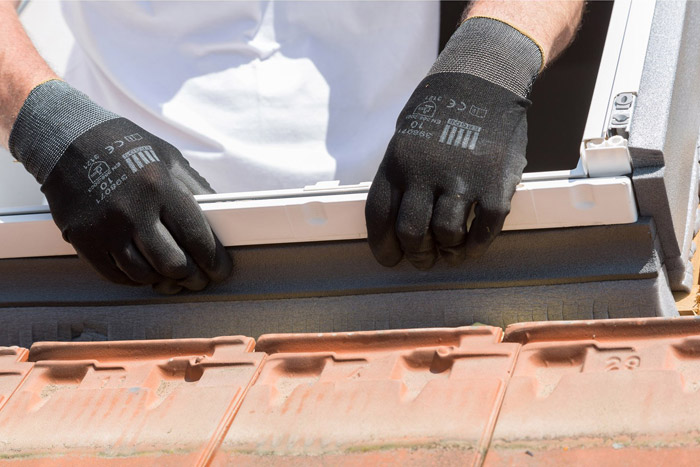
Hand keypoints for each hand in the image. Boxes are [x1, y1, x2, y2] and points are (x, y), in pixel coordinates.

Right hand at [10, 81, 231, 292]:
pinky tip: (143, 268)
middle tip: (197, 278)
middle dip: (192, 277)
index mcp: (160, 187)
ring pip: (144, 275)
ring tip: (170, 272)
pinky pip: (116, 275)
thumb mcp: (170, 159)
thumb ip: (197, 190)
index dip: (214, 261)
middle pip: (173, 264)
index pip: (197, 238)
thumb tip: (219, 225)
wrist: (70, 140)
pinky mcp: (84, 239)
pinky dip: (134, 278)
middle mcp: (133, 210)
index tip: (219, 269)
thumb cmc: (127, 149)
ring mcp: (105, 227)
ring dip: (162, 278)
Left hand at [365, 17, 539, 268]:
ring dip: (446, 253)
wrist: (483, 80)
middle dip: (415, 255)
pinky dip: (476, 246)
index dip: (382, 247)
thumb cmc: (440, 114)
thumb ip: (400, 179)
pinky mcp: (494, 185)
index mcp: (397, 164)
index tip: (390, 259)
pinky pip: (483, 230)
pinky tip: (472, 247)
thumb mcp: (405, 140)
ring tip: (450, 253)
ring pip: (446, 236)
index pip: (379, 217)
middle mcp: (425, 174)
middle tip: (423, 260)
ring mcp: (461, 180)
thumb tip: (395, 225)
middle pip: (411, 233)